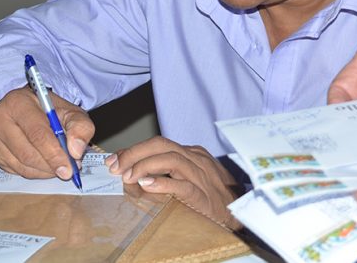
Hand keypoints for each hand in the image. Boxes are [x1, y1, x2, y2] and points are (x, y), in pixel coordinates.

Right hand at [0, 86, 94, 179]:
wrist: (33, 109)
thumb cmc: (52, 111)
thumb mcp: (72, 112)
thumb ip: (80, 128)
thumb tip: (75, 151)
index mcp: (18, 102)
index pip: (36, 133)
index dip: (54, 154)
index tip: (69, 169)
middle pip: (26, 152)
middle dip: (50, 165)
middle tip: (68, 170)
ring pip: (21, 165)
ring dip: (44, 171)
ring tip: (59, 165)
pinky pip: (15, 170)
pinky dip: (34, 172)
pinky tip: (45, 164)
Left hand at [105, 136, 241, 228]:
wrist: (242, 213)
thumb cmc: (214, 198)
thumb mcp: (191, 178)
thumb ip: (167, 172)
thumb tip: (135, 173)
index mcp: (192, 153)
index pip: (158, 144)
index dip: (134, 150)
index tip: (114, 160)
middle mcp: (196, 159)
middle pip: (162, 145)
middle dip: (134, 153)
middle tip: (114, 166)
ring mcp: (201, 176)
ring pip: (170, 159)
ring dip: (144, 166)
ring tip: (127, 177)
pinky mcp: (204, 196)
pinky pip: (182, 185)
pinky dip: (162, 183)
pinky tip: (147, 185)